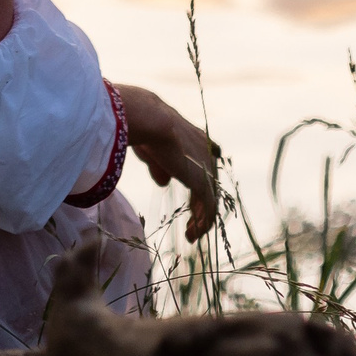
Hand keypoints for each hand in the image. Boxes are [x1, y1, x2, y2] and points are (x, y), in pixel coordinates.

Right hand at [116, 83, 219, 241]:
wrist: (151, 121)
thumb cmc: (145, 128)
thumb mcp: (152, 150)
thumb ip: (160, 167)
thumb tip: (164, 182)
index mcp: (196, 140)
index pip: (202, 165)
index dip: (198, 183)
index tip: (191, 200)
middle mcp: (206, 153)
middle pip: (209, 184)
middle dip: (201, 205)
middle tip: (192, 222)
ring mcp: (207, 168)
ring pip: (210, 199)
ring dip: (201, 219)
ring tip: (191, 234)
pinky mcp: (203, 182)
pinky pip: (208, 208)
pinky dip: (202, 223)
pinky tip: (192, 235)